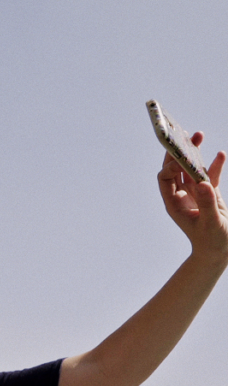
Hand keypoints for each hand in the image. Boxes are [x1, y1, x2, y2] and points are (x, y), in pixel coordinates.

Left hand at [158, 132, 227, 260]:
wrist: (220, 251)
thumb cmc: (212, 241)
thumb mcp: (211, 223)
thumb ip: (207, 204)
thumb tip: (203, 184)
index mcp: (173, 203)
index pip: (165, 178)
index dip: (171, 167)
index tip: (182, 160)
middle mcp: (180, 195)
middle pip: (174, 168)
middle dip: (178, 152)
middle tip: (184, 135)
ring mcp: (194, 193)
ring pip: (190, 168)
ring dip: (194, 153)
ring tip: (199, 135)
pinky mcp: (208, 194)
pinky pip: (208, 175)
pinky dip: (213, 165)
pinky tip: (220, 154)